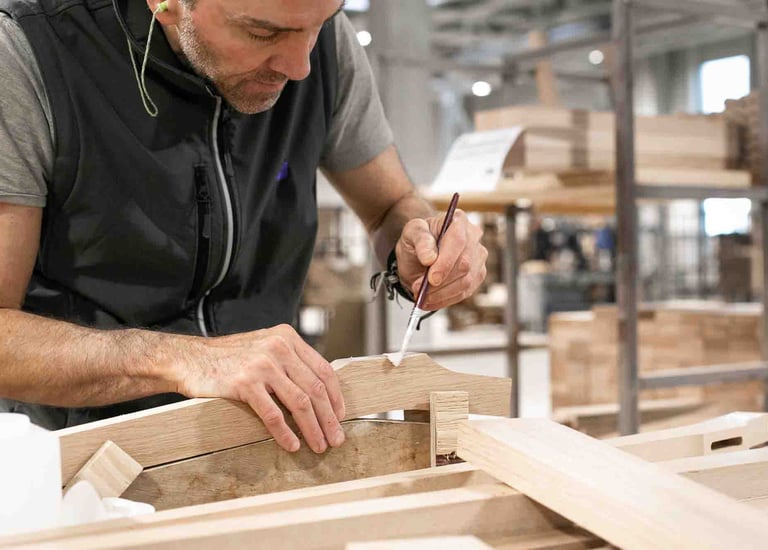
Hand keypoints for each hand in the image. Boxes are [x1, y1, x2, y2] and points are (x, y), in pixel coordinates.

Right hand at [175, 324, 345, 453]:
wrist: (189, 359)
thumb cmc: (228, 358)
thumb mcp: (265, 347)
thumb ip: (289, 361)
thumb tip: (318, 392)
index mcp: (287, 338)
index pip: (323, 369)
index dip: (335, 396)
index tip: (340, 416)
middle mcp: (278, 348)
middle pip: (315, 388)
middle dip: (329, 418)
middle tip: (336, 438)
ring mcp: (262, 365)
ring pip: (299, 402)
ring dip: (313, 429)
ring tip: (319, 445)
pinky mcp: (245, 383)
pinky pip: (273, 414)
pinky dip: (285, 433)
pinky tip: (292, 445)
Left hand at [394, 209, 487, 309]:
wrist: (421, 253)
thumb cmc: (418, 240)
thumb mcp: (411, 233)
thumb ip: (420, 240)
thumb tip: (429, 258)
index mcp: (458, 220)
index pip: (458, 241)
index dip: (445, 262)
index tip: (431, 279)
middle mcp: (473, 237)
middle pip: (464, 264)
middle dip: (441, 282)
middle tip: (418, 290)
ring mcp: (478, 257)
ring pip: (466, 281)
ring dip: (441, 294)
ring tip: (421, 297)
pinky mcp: (477, 275)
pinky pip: (465, 292)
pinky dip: (445, 300)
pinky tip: (430, 301)